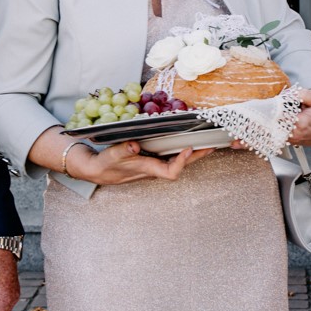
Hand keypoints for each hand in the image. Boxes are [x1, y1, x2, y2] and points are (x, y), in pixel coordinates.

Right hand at [67, 139, 207, 184]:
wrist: (98, 170)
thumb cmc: (106, 164)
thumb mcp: (111, 156)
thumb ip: (123, 151)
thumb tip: (135, 146)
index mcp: (148, 169)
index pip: (171, 172)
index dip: (182, 161)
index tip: (188, 147)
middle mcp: (155, 168)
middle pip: (181, 165)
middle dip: (197, 156)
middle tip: (213, 145)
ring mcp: (155, 164)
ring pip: (178, 160)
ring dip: (193, 152)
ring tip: (206, 141)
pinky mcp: (152, 159)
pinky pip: (171, 155)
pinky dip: (181, 147)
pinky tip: (186, 139)